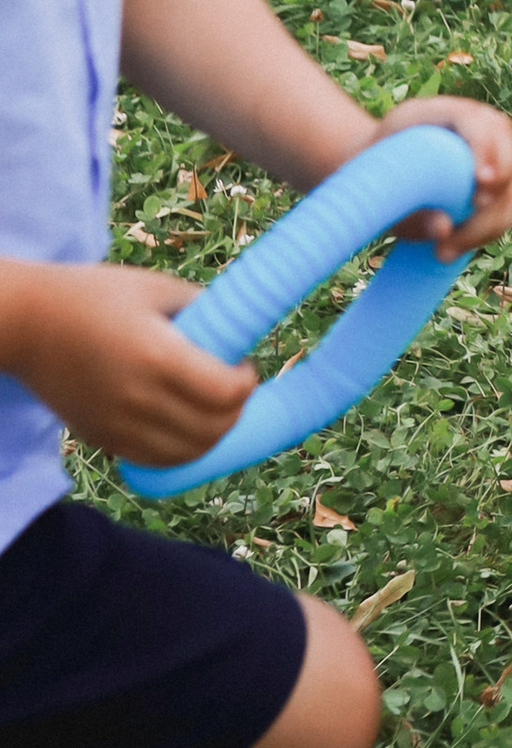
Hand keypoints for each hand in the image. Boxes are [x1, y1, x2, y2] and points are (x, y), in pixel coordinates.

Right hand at [0, 259, 254, 464]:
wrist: (27, 325)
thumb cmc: (91, 296)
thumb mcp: (153, 287)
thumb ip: (201, 306)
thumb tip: (239, 327)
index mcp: (157, 356)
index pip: (226, 393)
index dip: (247, 382)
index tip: (243, 365)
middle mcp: (139, 398)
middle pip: (214, 428)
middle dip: (237, 409)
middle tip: (232, 387)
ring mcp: (118, 425)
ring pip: (190, 453)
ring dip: (214, 434)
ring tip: (211, 408)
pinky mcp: (102, 439)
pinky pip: (157, 460)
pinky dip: (182, 450)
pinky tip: (184, 426)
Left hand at [377, 93, 511, 254]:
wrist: (367, 176)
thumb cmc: (371, 176)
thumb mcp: (380, 185)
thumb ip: (408, 204)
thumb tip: (444, 228)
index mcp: (436, 113)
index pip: (474, 119)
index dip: (485, 147)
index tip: (481, 182)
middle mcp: (468, 127)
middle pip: (503, 144)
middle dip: (499, 182)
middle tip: (475, 213)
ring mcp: (482, 153)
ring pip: (507, 182)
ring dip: (489, 220)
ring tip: (446, 251)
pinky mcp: (487, 182)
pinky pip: (502, 205)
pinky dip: (486, 230)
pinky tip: (453, 250)